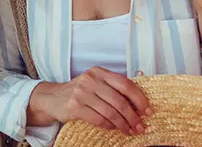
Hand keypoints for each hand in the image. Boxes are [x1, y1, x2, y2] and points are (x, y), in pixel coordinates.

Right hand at [33, 67, 151, 135]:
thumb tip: (140, 104)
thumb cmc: (80, 92)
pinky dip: (110, 126)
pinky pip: (99, 119)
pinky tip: (114, 129)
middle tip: (141, 126)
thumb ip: (114, 88)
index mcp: (99, 72)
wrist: (53, 98)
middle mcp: (90, 79)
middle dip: (133, 116)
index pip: (125, 84)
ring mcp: (81, 92)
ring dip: (123, 124)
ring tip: (130, 131)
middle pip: (119, 100)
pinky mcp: (75, 106)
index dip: (139, 99)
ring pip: (110, 112)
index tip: (148, 111)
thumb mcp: (95, 83)